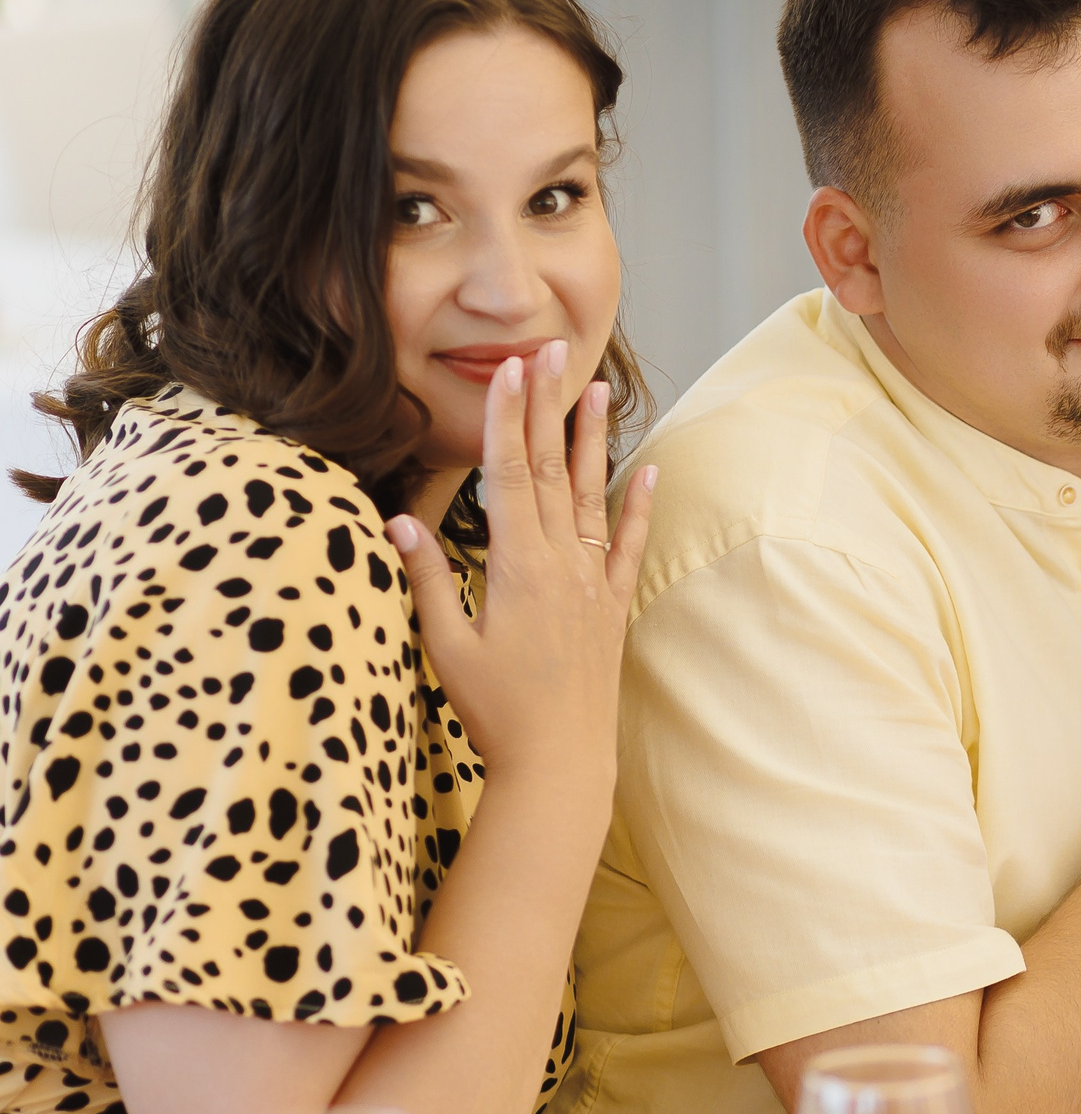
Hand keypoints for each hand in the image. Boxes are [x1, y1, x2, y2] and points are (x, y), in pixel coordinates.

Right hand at [386, 339, 656, 783]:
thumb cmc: (495, 711)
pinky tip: (649, 470)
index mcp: (518, 566)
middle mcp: (563, 564)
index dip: (509, 418)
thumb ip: (425, 580)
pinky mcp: (612, 608)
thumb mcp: (446, 645)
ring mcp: (593, 583)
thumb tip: (397, 520)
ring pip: (593, 496)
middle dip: (546, 407)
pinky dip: (639, 506)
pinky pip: (629, 546)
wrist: (561, 763)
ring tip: (597, 389)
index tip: (512, 368)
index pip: (509, 475)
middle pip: (551, 470)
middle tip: (550, 350)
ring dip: (593, 440)